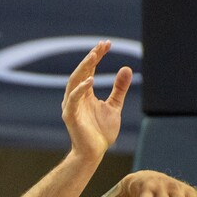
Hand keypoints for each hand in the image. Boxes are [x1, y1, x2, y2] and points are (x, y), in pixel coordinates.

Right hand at [63, 41, 132, 159]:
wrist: (94, 152)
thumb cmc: (101, 131)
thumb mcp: (114, 106)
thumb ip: (119, 89)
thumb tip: (126, 68)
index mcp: (85, 93)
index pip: (89, 70)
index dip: (97, 56)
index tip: (107, 44)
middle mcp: (76, 97)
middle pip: (81, 72)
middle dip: (91, 58)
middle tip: (101, 45)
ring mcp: (71, 106)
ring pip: (74, 82)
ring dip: (84, 68)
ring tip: (94, 56)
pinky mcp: (70, 116)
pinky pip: (73, 100)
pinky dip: (80, 89)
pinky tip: (91, 80)